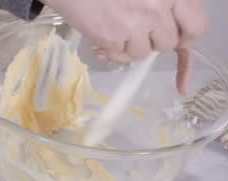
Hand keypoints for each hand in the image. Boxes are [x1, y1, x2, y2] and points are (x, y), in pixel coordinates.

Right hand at [44, 0, 207, 94]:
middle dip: (154, 40)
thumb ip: (163, 5)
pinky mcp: (112, 38)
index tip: (177, 39)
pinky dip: (113, 52)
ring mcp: (134, 25)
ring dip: (130, 46)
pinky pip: (122, 58)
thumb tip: (176, 34)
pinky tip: (102, 37)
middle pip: (168, 42)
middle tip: (138, 30)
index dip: (186, 37)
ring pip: (143, 52)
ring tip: (115, 29)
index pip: (196, 26)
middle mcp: (157, 8)